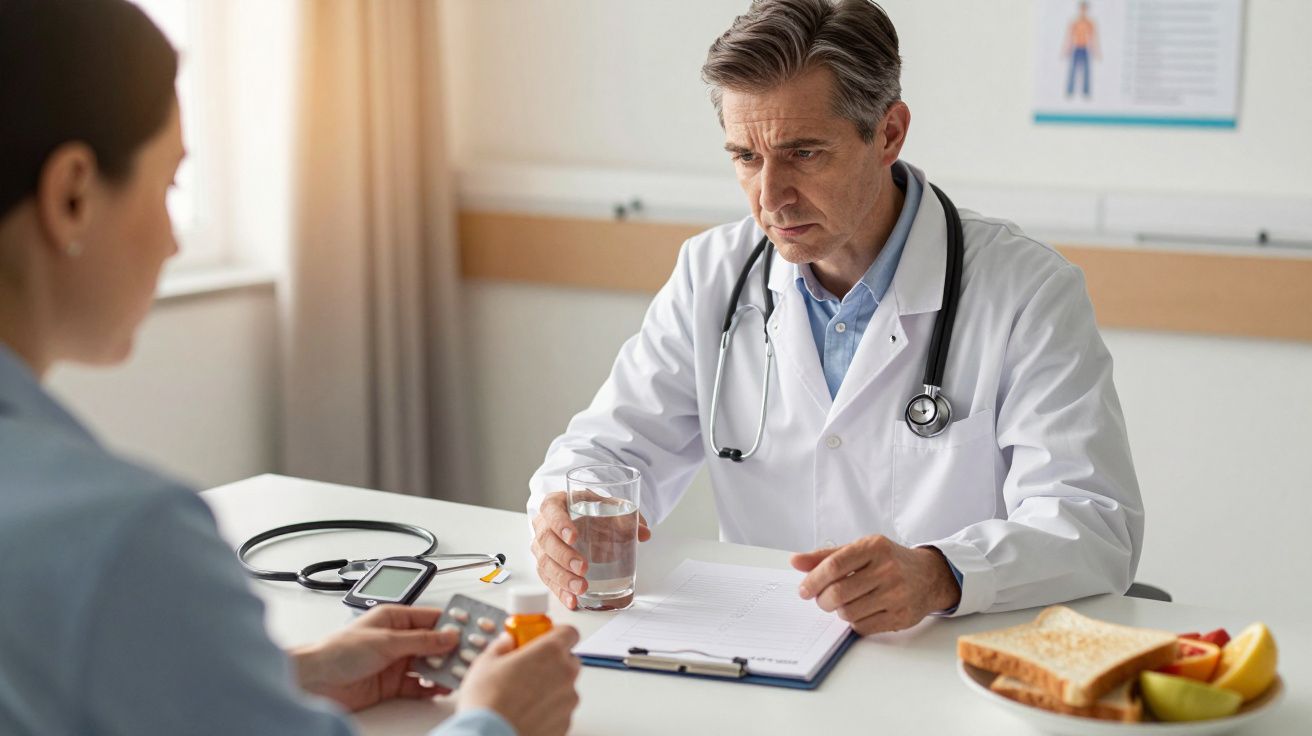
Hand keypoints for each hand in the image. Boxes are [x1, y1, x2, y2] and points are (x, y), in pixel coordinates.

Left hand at [290, 605, 456, 711]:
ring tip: (459, 672)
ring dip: (444, 668)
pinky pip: (419, 684)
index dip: (453, 622)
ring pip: (429, 664)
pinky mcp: (393, 684)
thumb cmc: (337, 651)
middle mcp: (397, 639)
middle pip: (434, 642)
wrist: (315, 681)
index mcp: (394, 618)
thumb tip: (448, 636)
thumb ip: (420, 640)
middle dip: (453, 648)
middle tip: (472, 654)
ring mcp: (396, 662)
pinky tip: (440, 687)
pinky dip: (431, 686)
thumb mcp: (385, 641)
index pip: (432, 618)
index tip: (473, 627)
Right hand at [458, 626, 581, 735]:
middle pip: (569, 660)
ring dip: (551, 687)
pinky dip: (549, 709)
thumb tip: (507, 641)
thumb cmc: (488, 702)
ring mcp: (568, 701)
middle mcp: (565, 674)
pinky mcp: (566, 723)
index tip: (544, 639)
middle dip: (552, 662)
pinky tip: (527, 713)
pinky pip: (561, 710)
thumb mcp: (486, 663)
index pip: (569, 632)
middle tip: (529, 669)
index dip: (557, 634)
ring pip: (565, 687)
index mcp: (549, 652)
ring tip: (523, 697)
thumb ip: (502, 646)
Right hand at [530, 491, 650, 608]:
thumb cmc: (590, 510)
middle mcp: (544, 525)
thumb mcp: (607, 506)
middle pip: (546, 540)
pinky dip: (560, 591)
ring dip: (562, 578)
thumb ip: (626, 516)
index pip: (551, 510)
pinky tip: (572, 600)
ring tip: (581, 588)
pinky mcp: (546, 565)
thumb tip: (644, 532)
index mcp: (556, 503)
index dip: (560, 523)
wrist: (582, 518)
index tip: (574, 537)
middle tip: (583, 568)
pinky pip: (548, 580)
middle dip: (564, 556)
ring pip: (545, 563)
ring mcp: (542, 547)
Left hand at [790, 536, 960, 635]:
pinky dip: (854, 623)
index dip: (813, 580)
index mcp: (874, 547)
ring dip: (839, 612)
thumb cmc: (888, 561)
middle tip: (822, 599)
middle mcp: (887, 569)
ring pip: (848, 612)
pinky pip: (863, 627)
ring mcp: (896, 594)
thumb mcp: (861, 550)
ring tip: (843, 604)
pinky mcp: (901, 616)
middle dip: (823, 600)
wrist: (929, 576)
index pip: (834, 565)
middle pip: (838, 592)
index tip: (804, 590)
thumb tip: (796, 561)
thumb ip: (827, 556)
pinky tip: (860, 612)